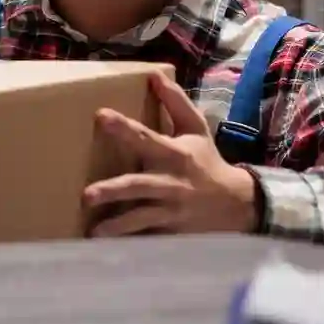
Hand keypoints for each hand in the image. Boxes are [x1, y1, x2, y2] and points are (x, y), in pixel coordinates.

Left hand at [81, 74, 260, 238]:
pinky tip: (106, 249)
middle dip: (113, 190)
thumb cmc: (207, 161)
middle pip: (138, 185)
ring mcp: (170, 209)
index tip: (100, 116)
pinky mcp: (171, 230)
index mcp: (174, 154)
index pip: (146, 137)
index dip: (124, 127)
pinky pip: (147, 237)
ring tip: (93, 232)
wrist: (237, 204)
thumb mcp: (196, 129)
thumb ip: (175, 103)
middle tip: (87, 195)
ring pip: (140, 218)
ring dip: (116, 225)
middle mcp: (170, 182)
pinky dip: (129, 243)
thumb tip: (154, 75)